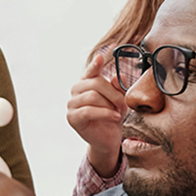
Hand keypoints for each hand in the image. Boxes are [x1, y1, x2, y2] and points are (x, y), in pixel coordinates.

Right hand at [66, 54, 126, 175]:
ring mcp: (72, 104)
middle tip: (122, 103)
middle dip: (112, 93)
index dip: (95, 64)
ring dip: (109, 104)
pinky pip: (88, 111)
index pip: (90, 71)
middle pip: (94, 83)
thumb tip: (119, 76)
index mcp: (86, 83)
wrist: (108, 139)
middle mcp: (76, 91)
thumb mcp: (119, 100)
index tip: (102, 56)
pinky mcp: (72, 118)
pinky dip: (105, 113)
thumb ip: (118, 88)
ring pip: (92, 97)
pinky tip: (115, 117)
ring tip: (118, 112)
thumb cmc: (112, 117)